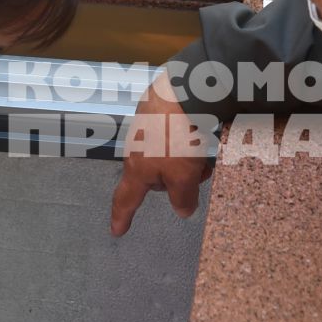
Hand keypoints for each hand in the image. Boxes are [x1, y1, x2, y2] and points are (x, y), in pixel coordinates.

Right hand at [109, 74, 215, 235]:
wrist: (181, 90)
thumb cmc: (177, 136)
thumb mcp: (184, 176)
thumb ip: (183, 197)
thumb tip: (182, 210)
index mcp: (137, 169)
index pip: (126, 200)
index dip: (121, 217)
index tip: (117, 231)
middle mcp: (136, 150)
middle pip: (154, 176)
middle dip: (175, 179)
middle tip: (199, 173)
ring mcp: (145, 130)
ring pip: (167, 156)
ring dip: (187, 159)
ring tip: (204, 151)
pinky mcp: (158, 112)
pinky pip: (172, 135)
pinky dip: (186, 139)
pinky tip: (200, 131)